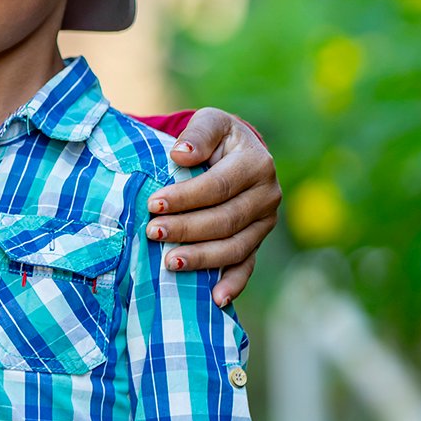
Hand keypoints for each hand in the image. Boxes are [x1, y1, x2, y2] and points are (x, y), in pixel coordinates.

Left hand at [144, 110, 279, 305]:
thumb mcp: (210, 122)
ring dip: (202, 258)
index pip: (218, 186)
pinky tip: (216, 299)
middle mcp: (267, 196)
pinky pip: (247, 266)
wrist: (237, 152)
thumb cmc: (217, 137)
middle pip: (225, 220)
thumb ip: (198, 134)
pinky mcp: (257, 242)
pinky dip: (233, 284)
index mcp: (257, 164)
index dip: (185, 197)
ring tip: (170, 263)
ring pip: (235, 247)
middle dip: (187, 229)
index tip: (153, 203)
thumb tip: (180, 154)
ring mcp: (265, 223)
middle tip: (153, 233)